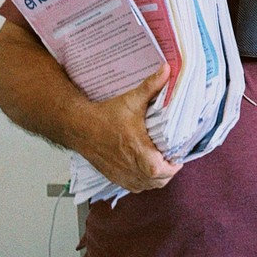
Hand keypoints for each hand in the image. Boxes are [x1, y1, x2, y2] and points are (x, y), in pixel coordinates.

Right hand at [77, 65, 181, 192]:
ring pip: (146, 186)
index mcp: (136, 149)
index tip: (178, 157)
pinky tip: (145, 170)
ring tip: (162, 164)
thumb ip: (151, 85)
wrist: (79, 126)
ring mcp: (120, 173)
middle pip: (156, 182)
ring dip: (156, 179)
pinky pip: (133, 187)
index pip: (158, 170)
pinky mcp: (112, 176)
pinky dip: (143, 182)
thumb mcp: (131, 99)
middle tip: (172, 159)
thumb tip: (167, 69)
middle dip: (168, 172)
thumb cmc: (104, 115)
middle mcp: (128, 165)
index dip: (172, 167)